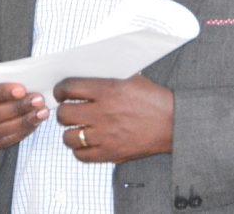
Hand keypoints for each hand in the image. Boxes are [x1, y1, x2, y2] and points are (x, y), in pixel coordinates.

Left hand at [54, 75, 172, 163]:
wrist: (173, 123)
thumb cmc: (155, 99)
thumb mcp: (132, 79)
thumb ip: (107, 80)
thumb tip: (87, 79)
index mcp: (107, 91)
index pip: (70, 88)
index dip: (60, 90)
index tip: (61, 93)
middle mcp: (102, 113)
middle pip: (64, 114)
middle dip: (63, 112)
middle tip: (68, 111)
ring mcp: (105, 135)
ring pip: (69, 137)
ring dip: (70, 132)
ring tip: (77, 128)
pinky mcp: (111, 153)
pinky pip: (82, 156)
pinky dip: (80, 150)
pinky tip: (86, 143)